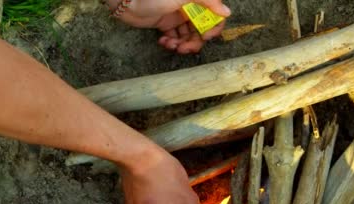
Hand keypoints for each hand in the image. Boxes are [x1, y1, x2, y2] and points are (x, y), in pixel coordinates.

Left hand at [107, 0, 230, 53]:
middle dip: (195, 41)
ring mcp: (177, 16)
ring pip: (188, 36)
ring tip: (171, 46)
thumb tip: (227, 12)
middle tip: (184, 49)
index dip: (213, 28)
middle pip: (201, 29)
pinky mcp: (166, 24)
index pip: (214, 15)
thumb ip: (207, 1)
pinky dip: (172, 42)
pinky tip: (163, 42)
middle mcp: (189, 6)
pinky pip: (176, 37)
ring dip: (182, 44)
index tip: (204, 37)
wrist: (126, 1)